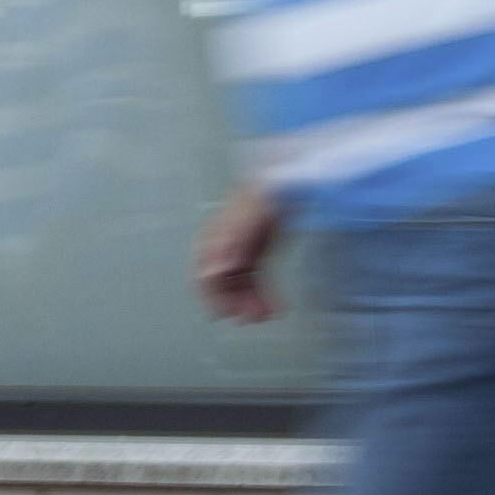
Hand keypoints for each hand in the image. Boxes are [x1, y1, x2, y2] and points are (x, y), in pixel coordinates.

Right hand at [194, 182, 285, 324]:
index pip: (204, 273)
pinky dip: (265, 295)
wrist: (290, 177)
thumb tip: (211, 271)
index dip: (212, 296)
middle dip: (235, 303)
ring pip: (241, 285)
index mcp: (215, 237)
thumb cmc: (268, 190)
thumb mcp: (251, 216)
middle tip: (250, 318)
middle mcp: (225, 246)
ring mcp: (242, 250)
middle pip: (223, 283)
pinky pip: (257, 280)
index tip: (223, 313)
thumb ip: (231, 242)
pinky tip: (276, 306)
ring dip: (251, 303)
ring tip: (266, 315)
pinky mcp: (258, 252)